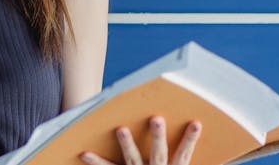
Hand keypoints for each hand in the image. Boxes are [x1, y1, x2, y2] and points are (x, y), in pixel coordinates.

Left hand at [79, 116, 201, 164]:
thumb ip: (179, 158)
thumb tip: (191, 132)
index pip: (184, 154)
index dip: (190, 140)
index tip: (195, 123)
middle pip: (158, 154)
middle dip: (158, 137)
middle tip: (156, 118)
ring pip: (132, 160)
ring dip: (127, 144)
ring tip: (121, 128)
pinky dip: (96, 161)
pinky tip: (83, 153)